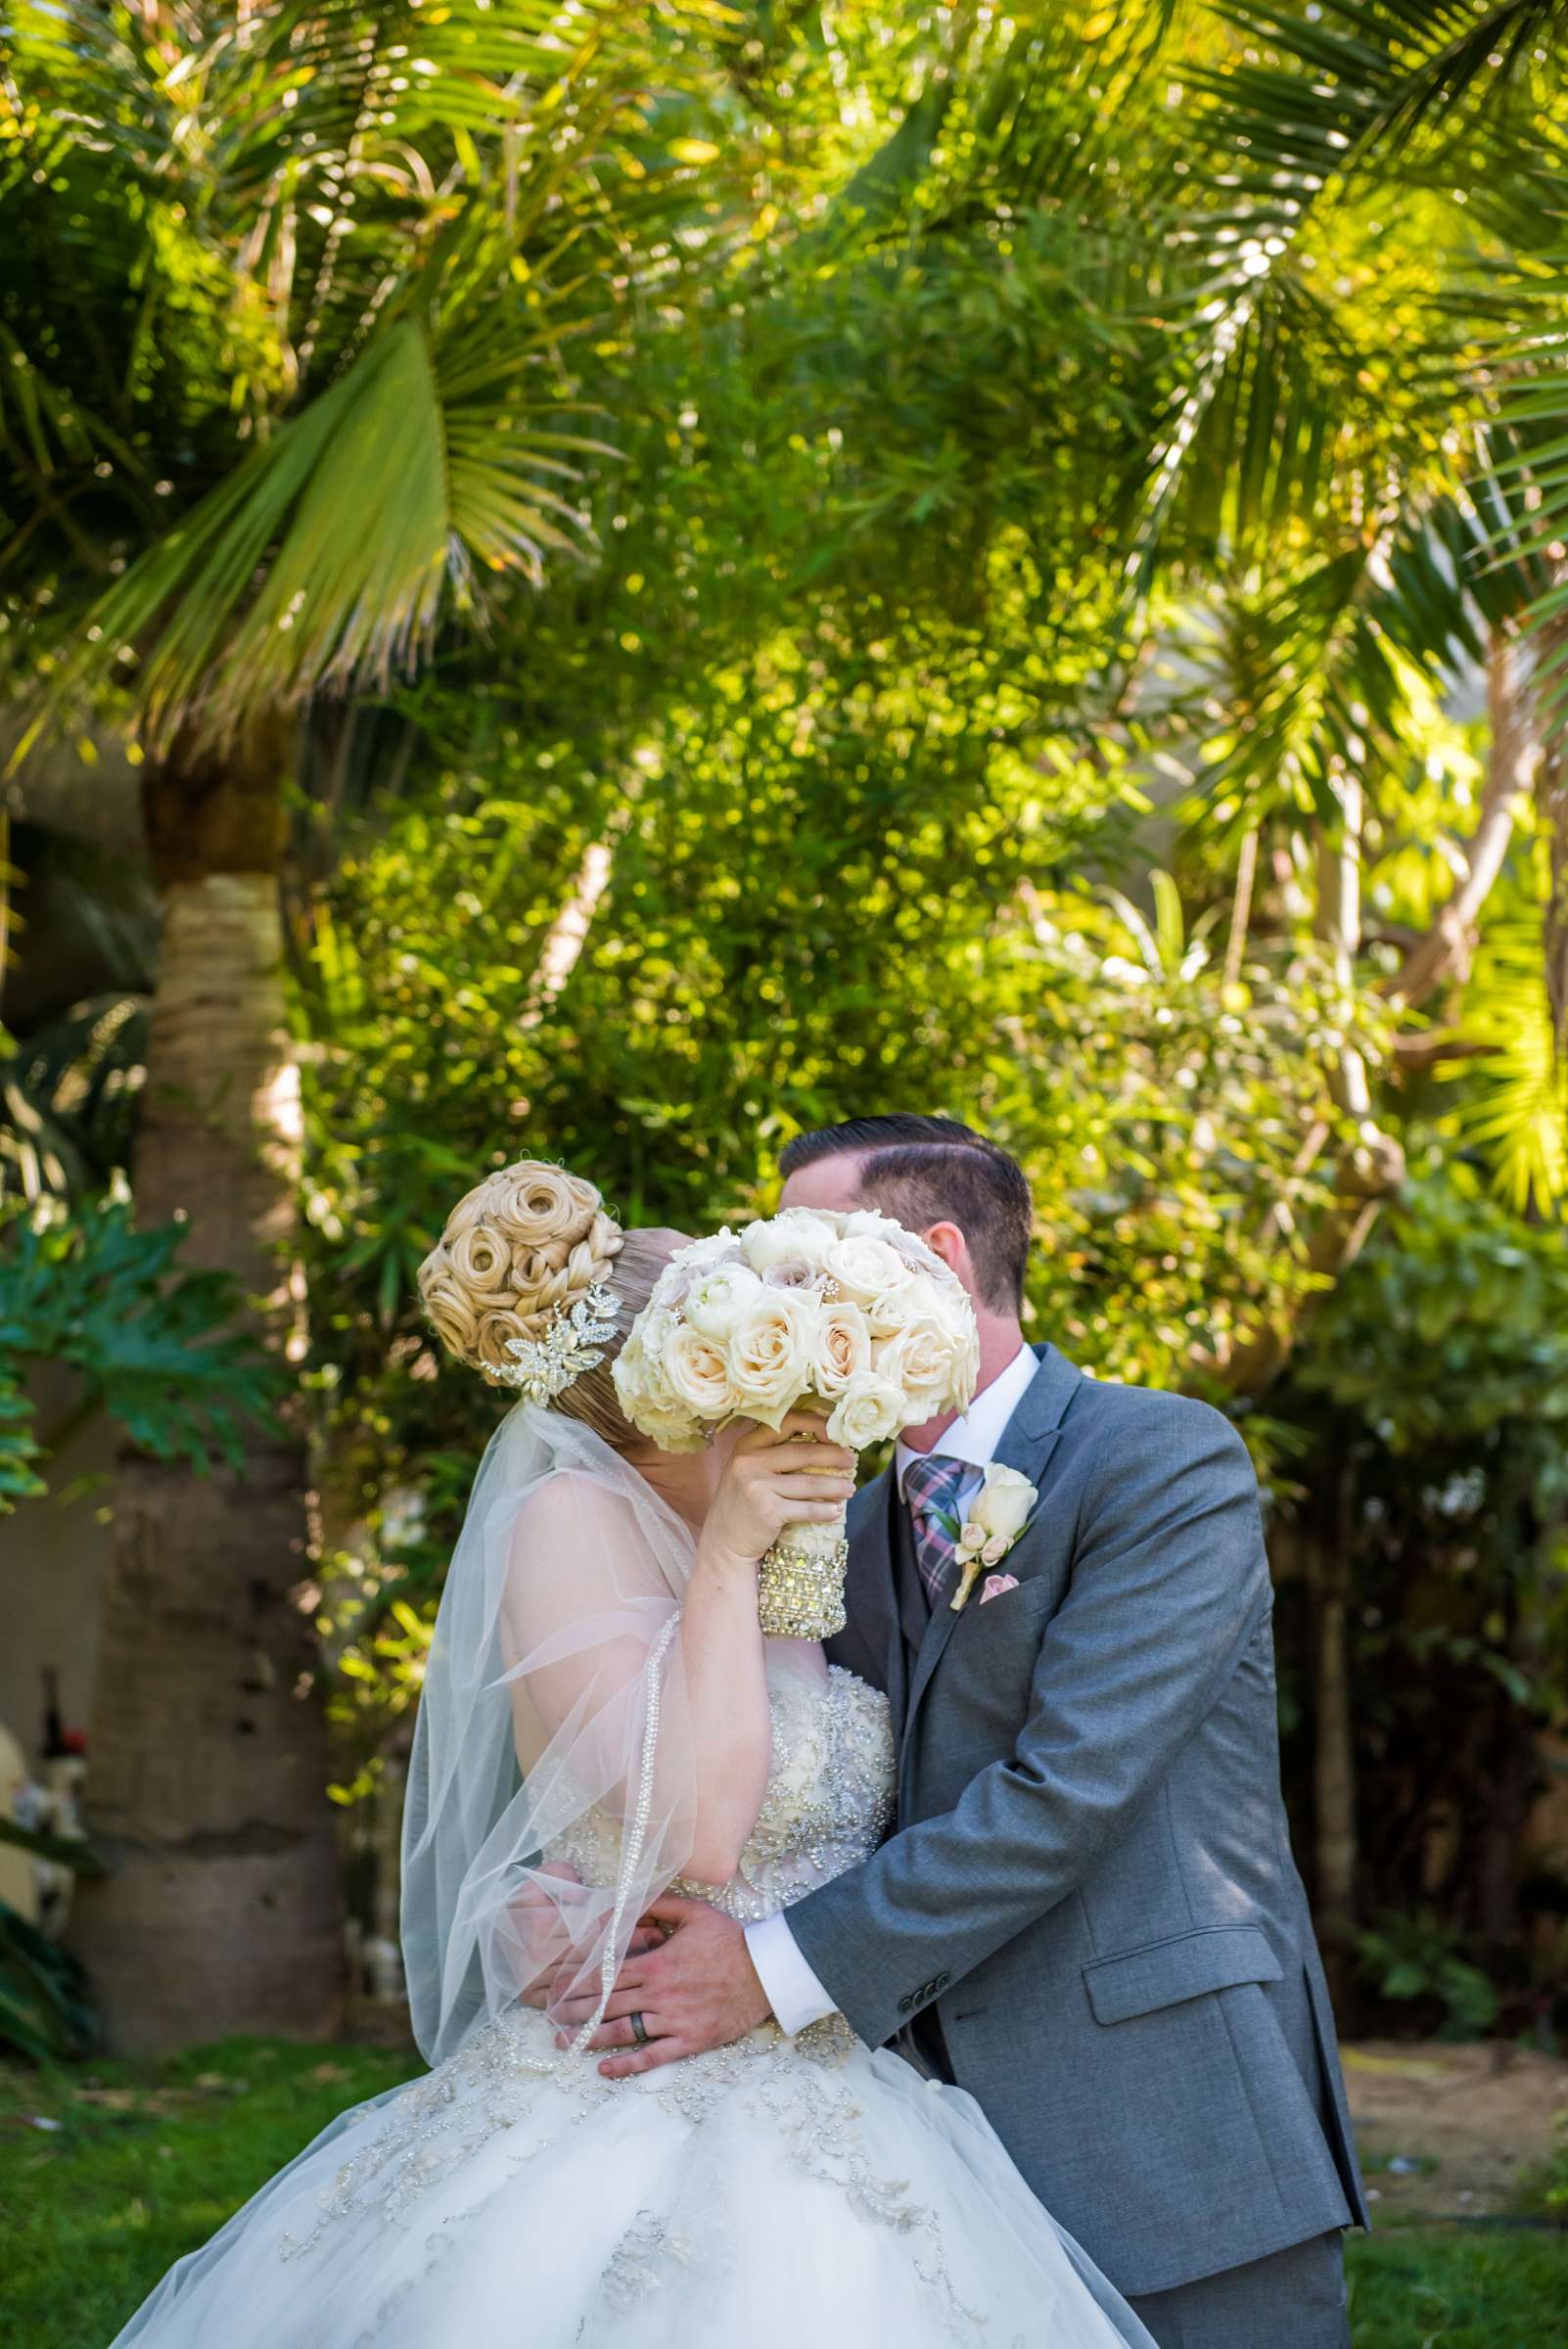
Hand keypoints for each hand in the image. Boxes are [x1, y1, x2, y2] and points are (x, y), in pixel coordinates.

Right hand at [512, 1862, 664, 2005]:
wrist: (495, 1925)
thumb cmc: (528, 1897)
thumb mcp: (546, 1878)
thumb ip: (568, 1880)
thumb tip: (593, 1894)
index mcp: (539, 1926)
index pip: (593, 1929)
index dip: (626, 1927)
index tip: (654, 1925)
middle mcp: (536, 1958)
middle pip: (593, 1957)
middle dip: (630, 1950)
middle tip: (660, 1943)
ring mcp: (533, 1982)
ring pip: (585, 1982)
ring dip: (620, 1975)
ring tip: (652, 1966)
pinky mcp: (532, 1997)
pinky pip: (569, 2002)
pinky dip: (594, 1999)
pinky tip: (620, 1995)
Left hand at [547, 1894, 771, 2075]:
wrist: (765, 1972)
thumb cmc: (729, 1940)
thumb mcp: (693, 1912)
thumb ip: (656, 1904)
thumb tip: (624, 1901)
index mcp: (657, 1963)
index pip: (607, 1974)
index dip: (579, 1981)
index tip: (557, 1986)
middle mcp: (659, 1994)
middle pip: (607, 2004)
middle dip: (575, 2011)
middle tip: (549, 2017)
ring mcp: (672, 2020)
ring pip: (623, 2032)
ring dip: (590, 2038)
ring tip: (564, 2043)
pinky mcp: (688, 2041)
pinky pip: (652, 2057)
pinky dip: (627, 2066)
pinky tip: (604, 2069)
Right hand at [701, 1412, 855, 1573]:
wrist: (723, 1542)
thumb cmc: (743, 1502)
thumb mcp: (749, 1469)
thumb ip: (774, 1453)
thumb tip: (823, 1440)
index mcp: (747, 1445)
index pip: (787, 1422)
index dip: (816, 1424)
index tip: (836, 1433)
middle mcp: (749, 1462)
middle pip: (803, 1452)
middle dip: (834, 1456)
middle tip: (852, 1460)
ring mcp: (757, 1487)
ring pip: (809, 1483)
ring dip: (836, 1486)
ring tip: (850, 1488)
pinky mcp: (768, 1512)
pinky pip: (806, 1509)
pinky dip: (826, 1510)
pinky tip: (837, 1510)